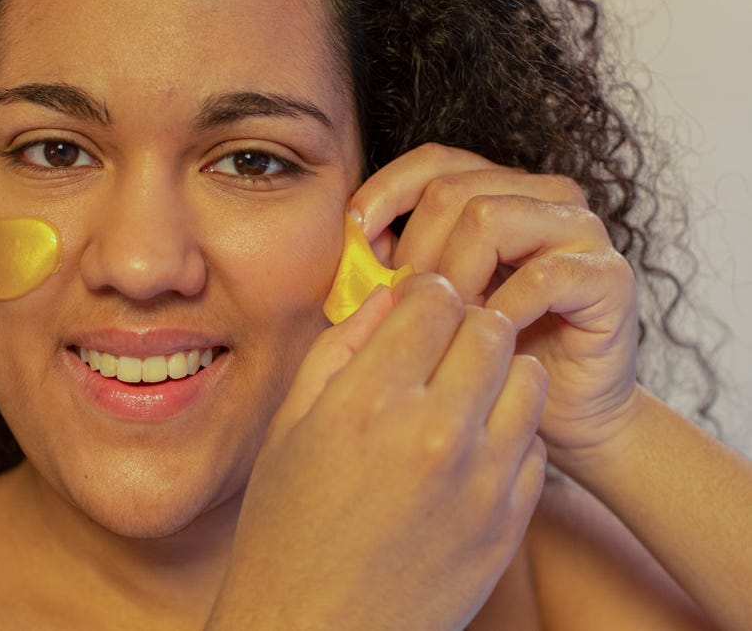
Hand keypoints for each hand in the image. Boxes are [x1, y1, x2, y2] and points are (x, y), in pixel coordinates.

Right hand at [209, 276, 546, 630]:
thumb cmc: (286, 529)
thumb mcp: (289, 425)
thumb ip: (340, 348)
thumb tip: (387, 298)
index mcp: (369, 401)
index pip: (435, 299)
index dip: (426, 292)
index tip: (418, 306)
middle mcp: (434, 433)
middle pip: (489, 327)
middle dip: (465, 322)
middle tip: (441, 344)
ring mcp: (481, 482)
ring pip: (528, 376)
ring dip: (496, 371)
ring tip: (461, 392)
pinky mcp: (509, 524)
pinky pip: (535, 443)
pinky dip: (509, 431)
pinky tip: (470, 448)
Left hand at [350, 143, 640, 458]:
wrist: (563, 414)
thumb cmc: (491, 355)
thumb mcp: (434, 300)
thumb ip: (401, 262)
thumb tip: (357, 237)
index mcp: (502, 189)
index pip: (434, 161)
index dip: (387, 191)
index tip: (353, 236)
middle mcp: (544, 196)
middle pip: (452, 190)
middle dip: (415, 251)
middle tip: (406, 305)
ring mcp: (581, 230)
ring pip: (488, 218)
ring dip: (454, 276)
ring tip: (447, 323)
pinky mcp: (608, 274)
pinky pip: (540, 274)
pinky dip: (502, 309)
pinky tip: (489, 338)